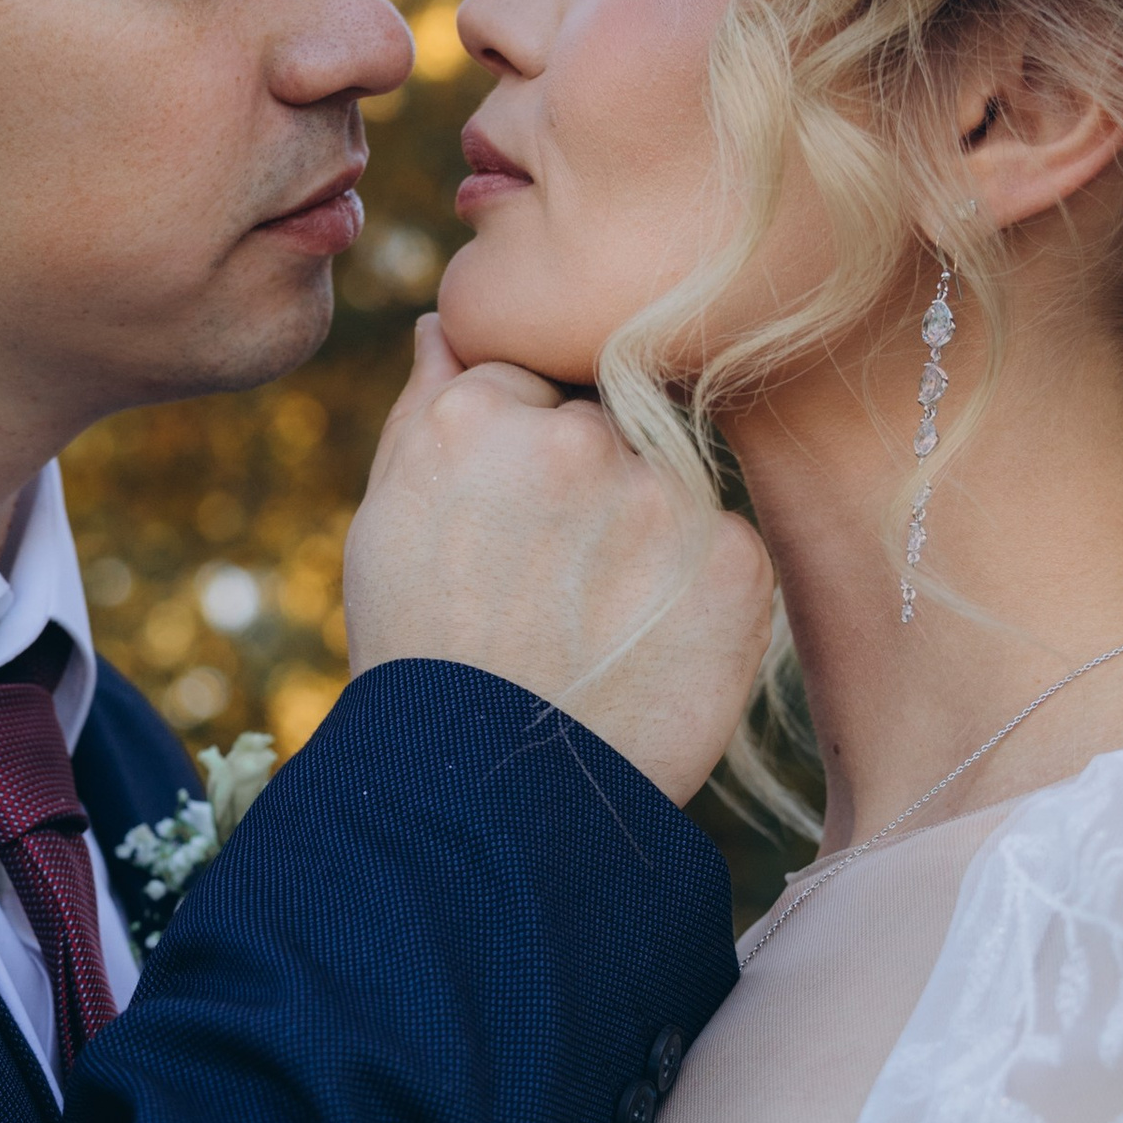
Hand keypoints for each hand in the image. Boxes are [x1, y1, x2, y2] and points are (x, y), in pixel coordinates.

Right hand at [344, 316, 773, 803]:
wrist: (491, 801)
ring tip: (590, 627)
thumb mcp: (387, 521)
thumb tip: (444, 321)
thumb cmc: (424, 657)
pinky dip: (692, 591)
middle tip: (547, 585)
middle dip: (586, 484)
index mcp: (476, 415)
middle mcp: (576, 438)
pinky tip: (641, 648)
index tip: (503, 528)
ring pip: (665, 483)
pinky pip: (720, 546)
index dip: (516, 456)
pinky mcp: (736, 562)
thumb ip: (424, 405)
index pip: (528, 382)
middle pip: (604, 425)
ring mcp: (664, 498)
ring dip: (642, 535)